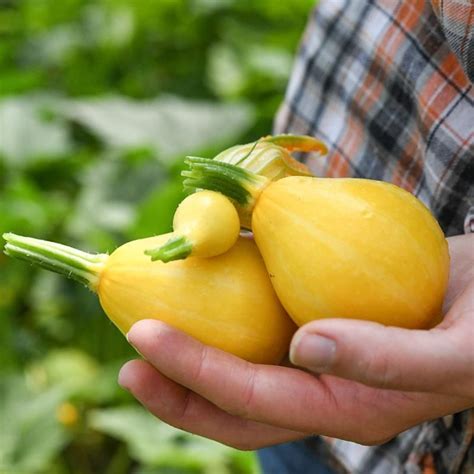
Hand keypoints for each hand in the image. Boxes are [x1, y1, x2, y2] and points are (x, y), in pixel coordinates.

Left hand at [118, 234, 473, 448]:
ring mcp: (320, 358)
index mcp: (351, 406)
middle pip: (237, 402)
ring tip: (148, 336)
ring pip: (245, 366)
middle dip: (178, 387)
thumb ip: (388, 357)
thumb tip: (307, 347)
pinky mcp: (320, 323)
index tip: (144, 340)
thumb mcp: (456, 350)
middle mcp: (326, 388)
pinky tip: (203, 290)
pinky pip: (264, 324)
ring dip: (194, 355)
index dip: (197, 374)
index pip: (257, 399)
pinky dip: (228, 311)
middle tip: (127, 362)